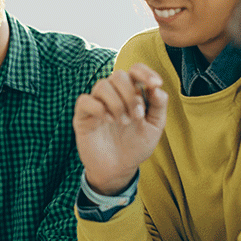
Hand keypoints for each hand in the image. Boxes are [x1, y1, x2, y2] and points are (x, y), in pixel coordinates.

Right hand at [73, 63, 167, 195]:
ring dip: (116, 103)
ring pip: (102, 85)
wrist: (118, 169)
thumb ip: (158, 106)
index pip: (135, 70)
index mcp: (131, 93)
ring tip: (123, 122)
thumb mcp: (154, 128)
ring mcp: (97, 103)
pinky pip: (85, 100)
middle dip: (130, 94)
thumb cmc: (136, 146)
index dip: (145, 72)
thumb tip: (157, 89)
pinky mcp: (82, 115)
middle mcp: (113, 94)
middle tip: (136, 117)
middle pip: (118, 75)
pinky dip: (98, 108)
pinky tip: (107, 120)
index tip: (155, 84)